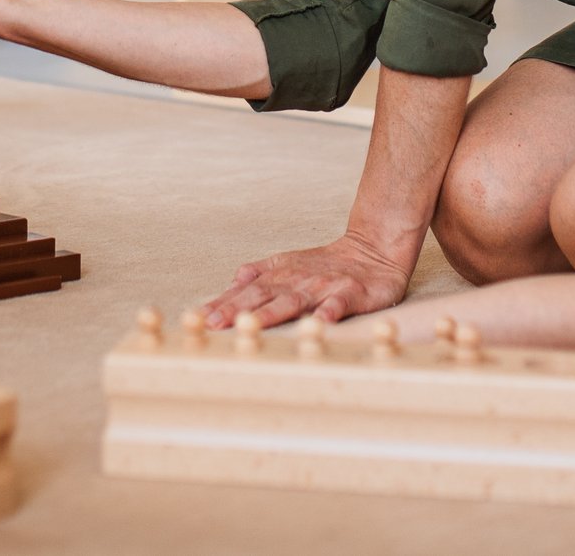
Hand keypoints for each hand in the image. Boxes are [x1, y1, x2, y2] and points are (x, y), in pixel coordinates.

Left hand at [204, 228, 412, 329]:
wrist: (374, 248)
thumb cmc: (328, 264)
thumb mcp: (289, 264)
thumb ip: (260, 274)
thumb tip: (230, 284)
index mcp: (282, 275)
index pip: (246, 291)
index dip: (223, 304)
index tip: (199, 318)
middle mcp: (298, 280)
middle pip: (263, 296)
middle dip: (236, 310)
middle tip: (212, 324)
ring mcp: (324, 287)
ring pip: (294, 301)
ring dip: (270, 314)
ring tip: (250, 325)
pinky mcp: (351, 293)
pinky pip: (339, 304)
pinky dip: (329, 312)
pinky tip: (319, 323)